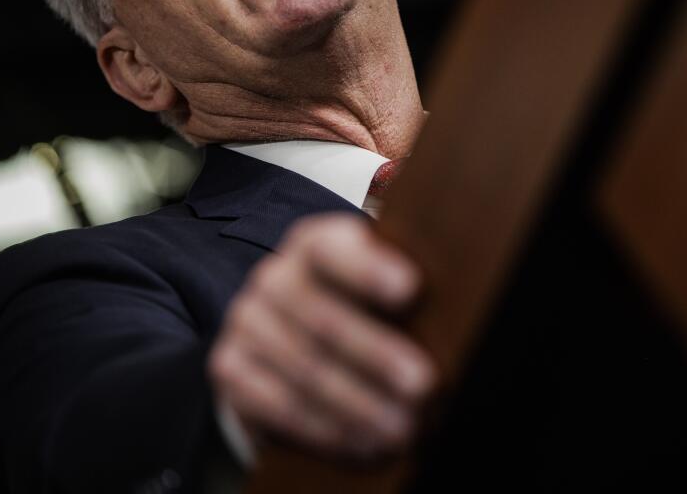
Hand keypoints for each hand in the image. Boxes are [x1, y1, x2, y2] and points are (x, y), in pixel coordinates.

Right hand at [208, 212, 435, 461]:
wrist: (282, 341)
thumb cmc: (356, 309)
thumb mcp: (378, 289)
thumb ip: (404, 291)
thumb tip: (458, 311)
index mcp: (313, 244)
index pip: (332, 248)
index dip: (369, 267)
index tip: (411, 288)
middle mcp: (273, 277)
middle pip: (322, 316)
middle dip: (376, 354)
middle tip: (423, 384)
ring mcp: (246, 321)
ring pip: (304, 367)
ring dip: (358, 404)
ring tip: (403, 427)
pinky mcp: (229, 367)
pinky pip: (277, 403)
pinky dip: (324, 428)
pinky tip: (362, 443)